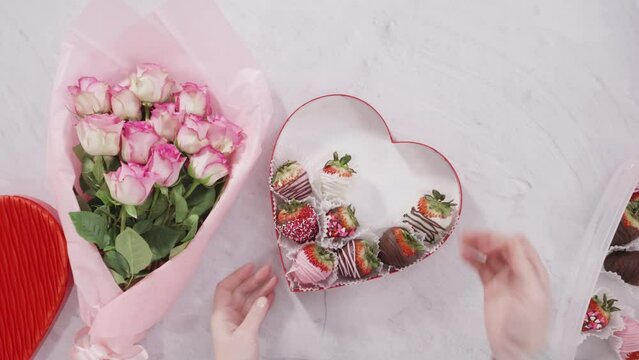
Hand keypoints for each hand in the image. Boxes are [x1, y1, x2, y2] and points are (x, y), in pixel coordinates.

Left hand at [211, 263, 277, 359]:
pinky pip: (255, 311)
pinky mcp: (246, 330)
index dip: (237, 276)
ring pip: (249, 301)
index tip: (251, 266)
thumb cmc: (236, 358)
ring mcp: (237, 323)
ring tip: (274, 280)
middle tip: (268, 270)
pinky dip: (263, 302)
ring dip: (261, 290)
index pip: (226, 288)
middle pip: (240, 292)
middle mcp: (228, 316)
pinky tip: (271, 295)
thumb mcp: (246, 335)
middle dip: (253, 280)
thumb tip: (264, 297)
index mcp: (221, 315)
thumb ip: (255, 314)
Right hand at [460, 232, 549, 359]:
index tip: (487, 243)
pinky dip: (472, 259)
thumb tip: (512, 241)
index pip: (517, 245)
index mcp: (533, 271)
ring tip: (463, 241)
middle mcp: (518, 271)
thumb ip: (522, 266)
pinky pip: (480, 267)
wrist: (514, 349)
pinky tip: (464, 254)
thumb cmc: (529, 326)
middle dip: (486, 239)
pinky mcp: (491, 286)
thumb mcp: (531, 292)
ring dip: (476, 246)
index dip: (502, 239)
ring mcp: (503, 278)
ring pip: (489, 254)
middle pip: (501, 246)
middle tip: (471, 238)